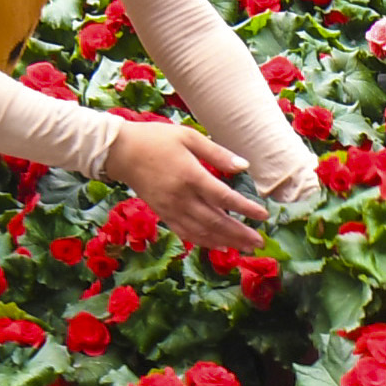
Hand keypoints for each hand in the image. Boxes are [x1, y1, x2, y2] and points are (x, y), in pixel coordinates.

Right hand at [102, 118, 270, 254]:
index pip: (225, 198)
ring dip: (226, 242)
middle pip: (217, 221)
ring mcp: (172, 209)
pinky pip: (186, 233)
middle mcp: (182, 197)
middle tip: (259, 242)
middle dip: (240, 234)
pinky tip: (219, 247)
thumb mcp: (188, 137)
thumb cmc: (157, 140)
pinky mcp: (163, 214)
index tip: (263, 215)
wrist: (121, 153)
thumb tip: (244, 166)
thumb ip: (217, 153)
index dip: (246, 208)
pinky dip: (205, 242)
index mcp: (191, 176)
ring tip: (245, 249)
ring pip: (203, 232)